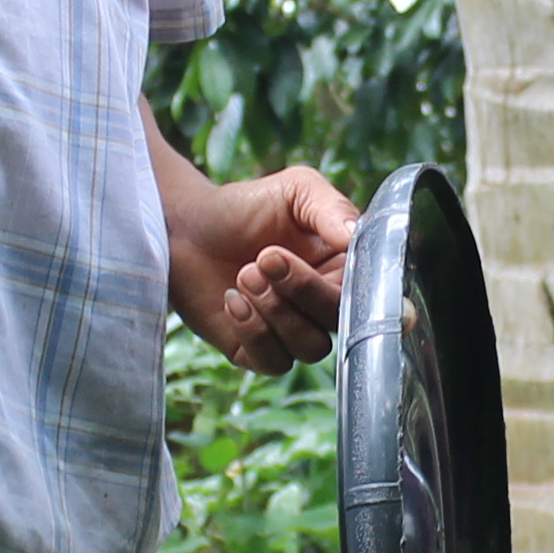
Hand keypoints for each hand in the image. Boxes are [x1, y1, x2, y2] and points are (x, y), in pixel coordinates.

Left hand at [169, 162, 357, 372]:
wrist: (185, 227)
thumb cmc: (245, 207)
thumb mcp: (294, 190)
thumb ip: (330, 207)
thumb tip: (357, 234)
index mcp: (342, 269)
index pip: (368, 294)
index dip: (359, 292)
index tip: (337, 276)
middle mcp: (322, 305)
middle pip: (338, 321)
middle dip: (302, 291)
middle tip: (265, 257)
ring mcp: (291, 332)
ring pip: (310, 348)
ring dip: (276, 312)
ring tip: (243, 274)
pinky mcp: (256, 352)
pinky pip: (274, 362)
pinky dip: (254, 332)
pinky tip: (232, 301)